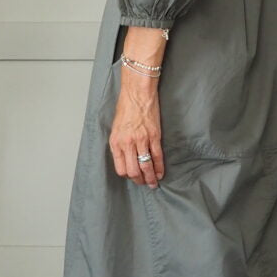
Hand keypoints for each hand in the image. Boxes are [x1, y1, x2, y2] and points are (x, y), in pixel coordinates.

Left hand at [109, 70, 164, 187]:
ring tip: (153, 183)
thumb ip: (120, 143)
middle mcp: (127, 144)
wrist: (137, 93)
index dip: (127, 175)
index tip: (132, 177)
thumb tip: (125, 157)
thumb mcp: (116, 128)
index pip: (120, 168)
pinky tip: (160, 173)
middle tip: (144, 183)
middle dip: (139, 180)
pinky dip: (159, 167)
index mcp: (116, 142)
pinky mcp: (154, 136)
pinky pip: (157, 156)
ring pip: (146, 166)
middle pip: (133, 171)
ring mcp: (141, 141)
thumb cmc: (125, 107)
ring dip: (150, 178)